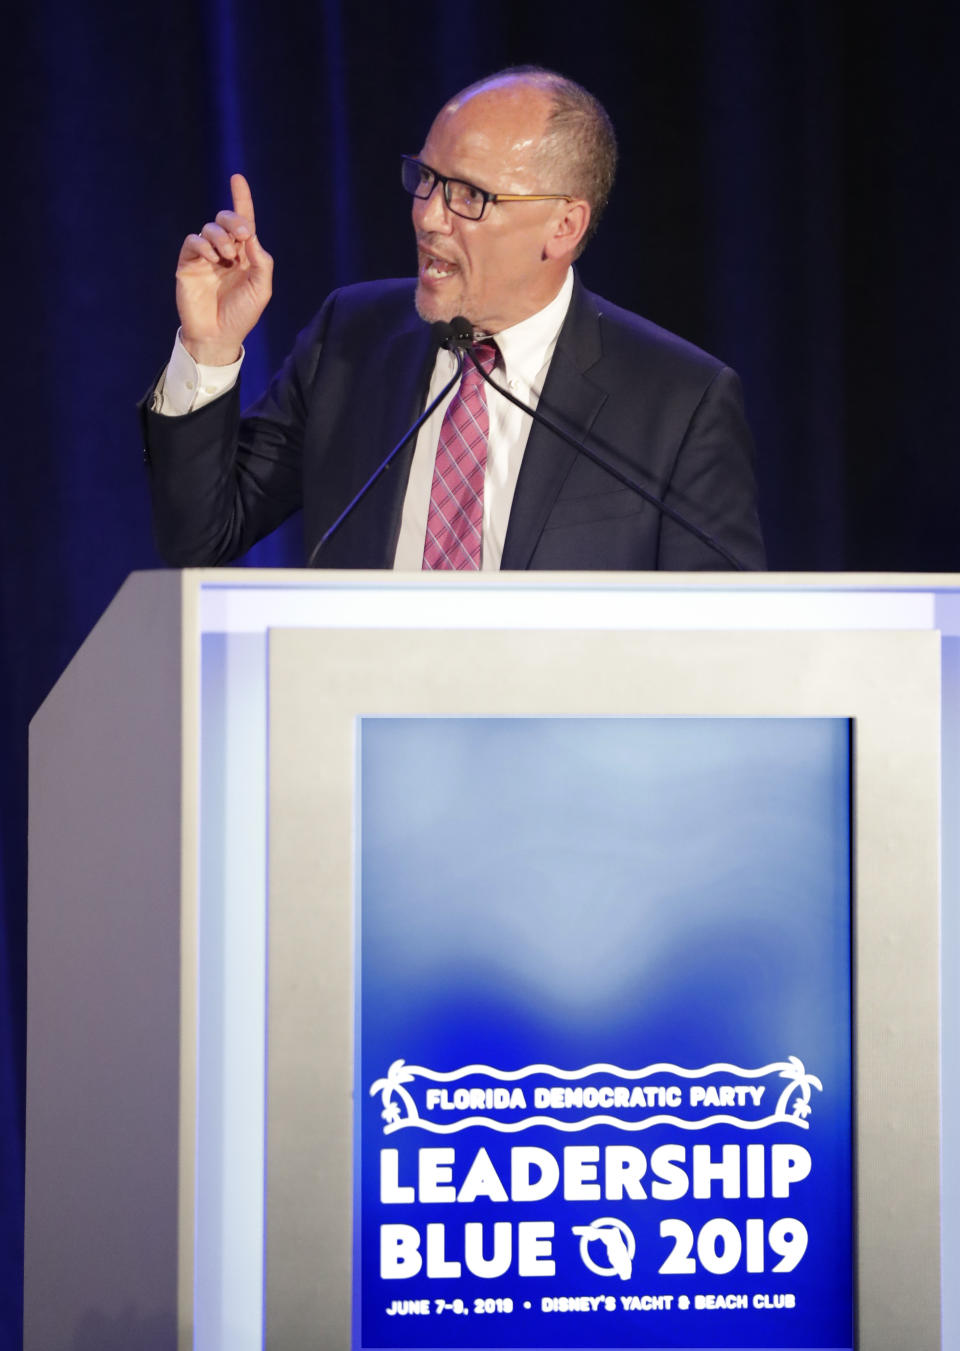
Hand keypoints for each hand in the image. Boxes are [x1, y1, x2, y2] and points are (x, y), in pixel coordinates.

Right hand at [175, 174, 273, 365]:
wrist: (218, 336)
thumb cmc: (241, 315)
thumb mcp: (261, 290)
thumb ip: (261, 262)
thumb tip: (251, 237)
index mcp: (245, 255)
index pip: (244, 222)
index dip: (241, 199)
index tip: (237, 178)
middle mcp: (225, 252)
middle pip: (226, 219)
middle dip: (235, 220)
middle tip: (243, 236)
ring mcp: (205, 257)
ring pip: (210, 228)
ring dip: (221, 237)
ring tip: (227, 257)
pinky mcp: (188, 264)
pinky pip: (193, 241)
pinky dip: (203, 244)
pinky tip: (212, 258)